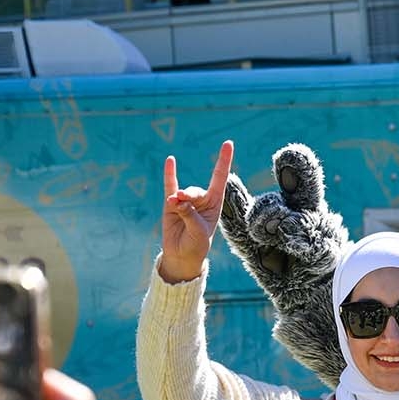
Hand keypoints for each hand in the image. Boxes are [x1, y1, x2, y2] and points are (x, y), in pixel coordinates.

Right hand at [159, 140, 233, 283]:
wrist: (182, 255)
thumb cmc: (196, 245)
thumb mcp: (198, 233)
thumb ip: (190, 216)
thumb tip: (177, 201)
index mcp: (215, 204)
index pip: (220, 179)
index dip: (223, 162)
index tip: (228, 143)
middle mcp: (202, 200)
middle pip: (197, 190)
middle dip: (189, 195)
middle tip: (181, 200)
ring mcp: (186, 201)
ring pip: (183, 193)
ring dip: (180, 199)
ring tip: (175, 205)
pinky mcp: (170, 205)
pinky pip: (170, 186)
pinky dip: (170, 174)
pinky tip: (170, 160)